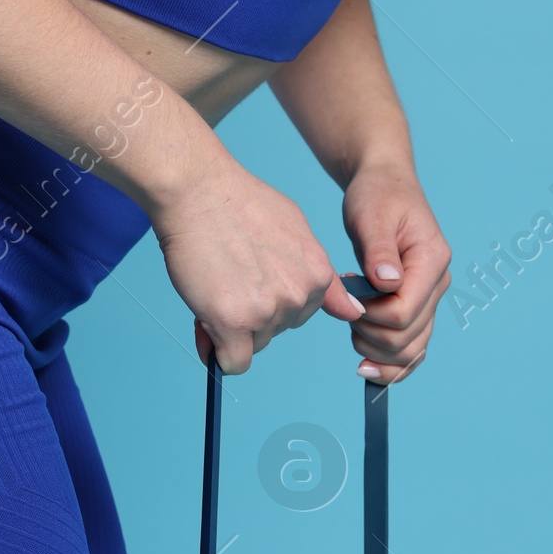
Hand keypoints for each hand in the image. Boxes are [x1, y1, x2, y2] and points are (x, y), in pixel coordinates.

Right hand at [153, 162, 365, 374]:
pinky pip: (232, 362)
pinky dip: (217, 352)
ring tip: (214, 286)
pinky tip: (207, 323)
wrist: (198, 191)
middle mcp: (299, 295)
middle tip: (227, 278)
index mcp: (318, 274)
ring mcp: (268, 310)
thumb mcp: (297, 231)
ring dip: (230, 328)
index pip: (300, 315)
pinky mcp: (234, 323)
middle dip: (250, 316)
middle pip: (276, 333)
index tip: (253, 277)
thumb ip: (322, 277)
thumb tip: (354, 312)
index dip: (271, 302)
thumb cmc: (238, 205)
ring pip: (251, 345)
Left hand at [340, 161, 452, 383]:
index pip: (404, 311)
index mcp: (432, 261)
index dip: (371, 316)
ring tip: (351, 326)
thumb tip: (387, 283)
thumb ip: (379, 250)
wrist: (385, 187)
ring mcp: (430, 299)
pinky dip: (390, 365)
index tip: (347, 294)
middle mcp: (438, 284)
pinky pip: (412, 350)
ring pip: (411, 351)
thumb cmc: (377, 196)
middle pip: (406, 338)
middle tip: (345, 310)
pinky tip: (366, 368)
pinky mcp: (417, 308)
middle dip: (368, 335)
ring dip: (375, 352)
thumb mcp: (372, 214)